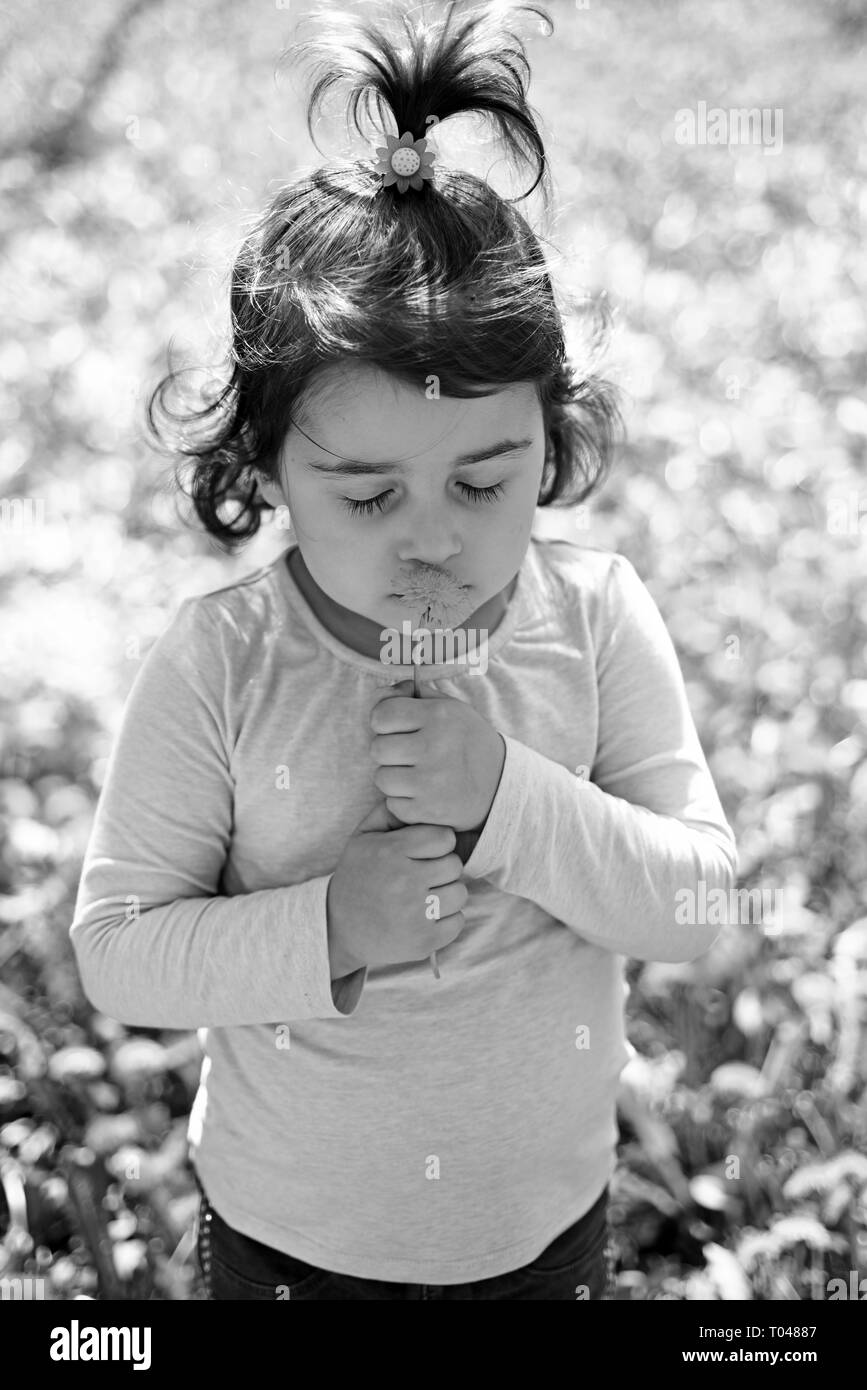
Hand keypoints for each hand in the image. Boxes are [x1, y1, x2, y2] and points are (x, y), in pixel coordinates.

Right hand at [326, 800, 467, 971]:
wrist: (338, 929)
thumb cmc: (357, 877)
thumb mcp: (362, 839)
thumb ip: (388, 813)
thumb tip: (411, 797)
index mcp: (391, 852)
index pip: (444, 837)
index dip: (437, 843)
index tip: (424, 853)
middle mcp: (404, 882)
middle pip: (454, 865)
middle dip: (442, 868)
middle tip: (423, 876)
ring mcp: (414, 914)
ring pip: (460, 893)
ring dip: (447, 894)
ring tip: (426, 896)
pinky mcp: (423, 941)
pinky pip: (458, 922)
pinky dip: (447, 920)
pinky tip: (426, 917)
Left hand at [368, 679, 505, 831]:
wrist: (501, 785)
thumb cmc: (466, 741)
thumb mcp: (449, 708)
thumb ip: (411, 695)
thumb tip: (379, 694)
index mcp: (439, 715)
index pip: (381, 715)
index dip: (383, 722)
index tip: (397, 729)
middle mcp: (435, 746)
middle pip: (377, 749)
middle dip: (389, 752)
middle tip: (410, 755)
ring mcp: (432, 781)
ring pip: (382, 779)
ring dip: (395, 779)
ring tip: (417, 775)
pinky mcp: (430, 810)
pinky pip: (393, 805)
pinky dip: (405, 802)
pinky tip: (425, 794)